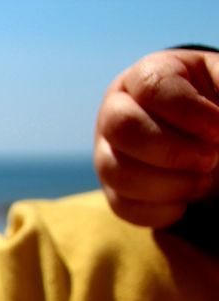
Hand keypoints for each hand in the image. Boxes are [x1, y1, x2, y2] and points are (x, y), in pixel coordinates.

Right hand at [94, 49, 218, 227]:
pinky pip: (123, 206)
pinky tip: (187, 200)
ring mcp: (107, 152)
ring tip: (203, 181)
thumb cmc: (215, 105)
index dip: (188, 112)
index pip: (152, 88)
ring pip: (116, 172)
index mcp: (146, 76)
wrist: (205, 135)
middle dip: (171, 151)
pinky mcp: (111, 189)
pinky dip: (159, 210)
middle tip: (210, 159)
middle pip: (122, 128)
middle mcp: (116, 111)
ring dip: (168, 184)